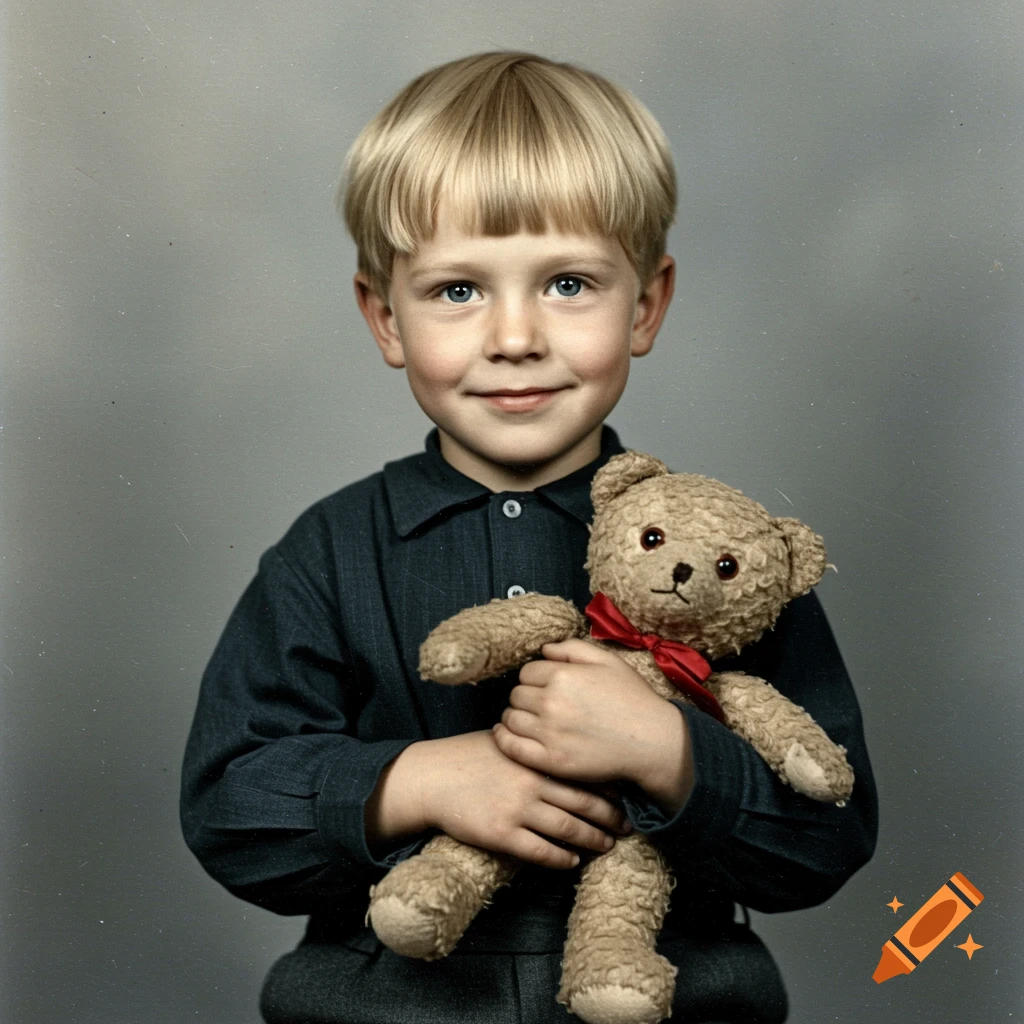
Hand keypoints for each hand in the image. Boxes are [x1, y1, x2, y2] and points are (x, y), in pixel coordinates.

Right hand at [397, 730, 631, 869]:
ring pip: (569, 830)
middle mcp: (532, 782)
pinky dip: (563, 859)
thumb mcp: (508, 740)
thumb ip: (537, 748)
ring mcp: (518, 809)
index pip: (583, 773)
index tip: (627, 796)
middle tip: (628, 826)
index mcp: (536, 757)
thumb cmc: (471, 756)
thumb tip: (569, 750)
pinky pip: (542, 852)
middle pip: (585, 803)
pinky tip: (573, 862)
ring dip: (594, 840)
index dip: (609, 787)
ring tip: (607, 845)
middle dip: (611, 817)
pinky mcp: (502, 835)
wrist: (434, 777)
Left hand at [492, 639, 692, 808]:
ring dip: (515, 717)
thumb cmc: (632, 698)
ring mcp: (549, 733)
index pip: (527, 672)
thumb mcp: (607, 660)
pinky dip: (503, 739)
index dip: (535, 678)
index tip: (545, 687)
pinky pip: (511, 747)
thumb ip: (572, 648)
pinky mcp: (551, 760)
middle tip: (539, 705)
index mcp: (563, 675)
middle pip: (516, 695)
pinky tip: (506, 735)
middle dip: (525, 697)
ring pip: (510, 719)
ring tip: (527, 720)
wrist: (652, 741)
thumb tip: (543, 650)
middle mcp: (551, 702)